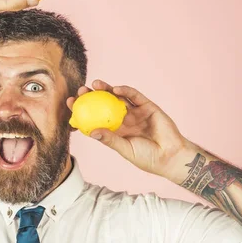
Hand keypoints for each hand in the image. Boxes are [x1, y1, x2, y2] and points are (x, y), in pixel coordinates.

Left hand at [66, 79, 189, 177]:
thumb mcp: (125, 149)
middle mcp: (123, 119)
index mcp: (115, 130)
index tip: (70, 104)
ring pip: (118, 97)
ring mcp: (135, 112)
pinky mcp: (147, 106)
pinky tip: (115, 89)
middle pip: (104, 104)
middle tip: (81, 91)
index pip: (95, 117)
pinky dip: (125, 90)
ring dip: (106, 89)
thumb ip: (110, 140)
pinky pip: (134, 96)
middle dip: (92, 96)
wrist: (170, 156)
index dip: (82, 110)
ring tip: (95, 84)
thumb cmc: (147, 158)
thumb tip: (91, 131)